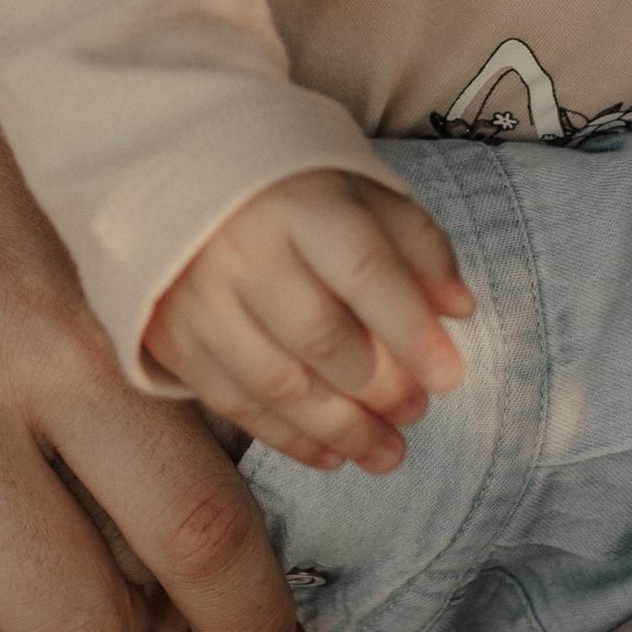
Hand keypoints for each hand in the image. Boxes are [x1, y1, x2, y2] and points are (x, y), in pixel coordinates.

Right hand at [143, 171, 473, 474]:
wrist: (172, 177)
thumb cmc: (290, 189)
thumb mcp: (359, 189)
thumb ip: (415, 243)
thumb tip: (460, 309)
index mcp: (296, 202)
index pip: (363, 269)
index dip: (410, 329)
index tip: (450, 377)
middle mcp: (241, 248)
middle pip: (319, 335)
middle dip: (380, 387)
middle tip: (417, 411)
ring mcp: (198, 297)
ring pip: (277, 382)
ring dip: (341, 429)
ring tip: (389, 452)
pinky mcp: (171, 337)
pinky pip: (234, 403)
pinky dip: (288, 438)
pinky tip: (332, 455)